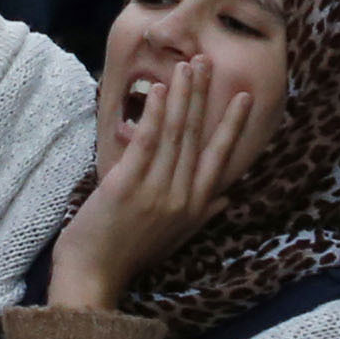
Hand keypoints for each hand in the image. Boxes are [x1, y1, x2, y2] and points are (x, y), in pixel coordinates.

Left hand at [50, 54, 266, 310]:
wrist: (94, 276)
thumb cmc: (130, 255)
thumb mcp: (175, 238)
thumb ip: (202, 214)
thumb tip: (227, 197)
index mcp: (194, 207)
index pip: (219, 157)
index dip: (232, 125)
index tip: (244, 97)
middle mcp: (181, 197)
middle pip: (196, 136)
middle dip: (202, 96)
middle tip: (207, 62)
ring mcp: (156, 191)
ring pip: (175, 134)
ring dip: (182, 96)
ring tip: (188, 66)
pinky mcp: (128, 186)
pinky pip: (147, 143)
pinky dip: (155, 115)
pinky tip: (160, 90)